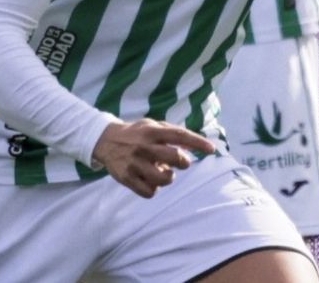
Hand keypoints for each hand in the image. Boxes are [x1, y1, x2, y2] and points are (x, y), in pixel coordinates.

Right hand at [91, 119, 215, 198]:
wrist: (106, 141)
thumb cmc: (137, 134)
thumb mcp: (152, 126)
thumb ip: (173, 133)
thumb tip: (196, 145)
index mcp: (151, 131)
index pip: (179, 135)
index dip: (197, 142)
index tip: (212, 149)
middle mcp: (143, 146)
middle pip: (175, 157)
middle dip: (183, 162)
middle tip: (179, 162)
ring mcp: (134, 163)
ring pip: (164, 179)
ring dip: (168, 178)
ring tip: (162, 172)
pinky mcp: (126, 178)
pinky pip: (149, 192)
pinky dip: (154, 189)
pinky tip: (150, 180)